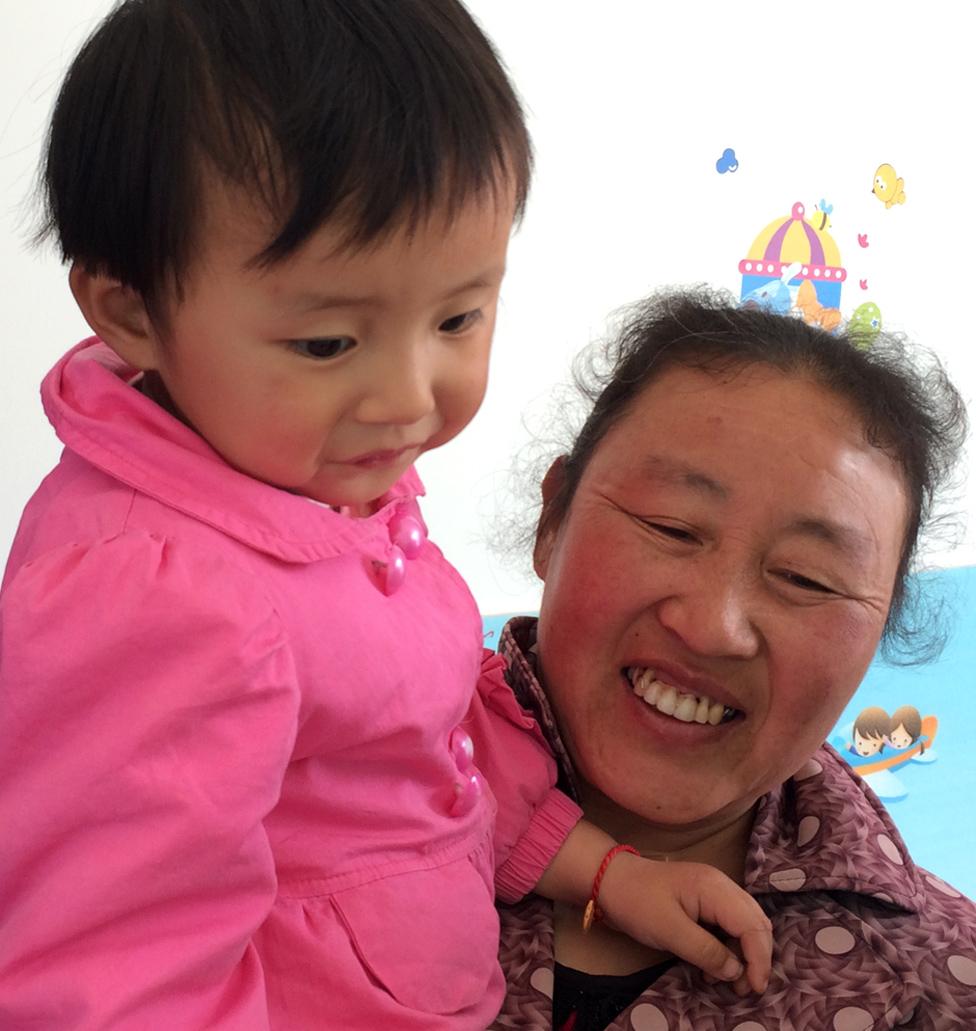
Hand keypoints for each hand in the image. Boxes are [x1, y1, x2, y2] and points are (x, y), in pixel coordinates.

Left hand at [597, 852, 771, 994]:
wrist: (610, 880)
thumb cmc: (637, 902)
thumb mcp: (669, 930)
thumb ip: (706, 951)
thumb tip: (736, 971)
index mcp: (715, 888)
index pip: (753, 925)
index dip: (759, 959)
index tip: (754, 988)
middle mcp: (721, 886)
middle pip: (755, 924)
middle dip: (755, 958)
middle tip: (742, 988)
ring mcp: (713, 892)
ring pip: (744, 926)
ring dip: (742, 955)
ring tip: (726, 981)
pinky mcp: (703, 901)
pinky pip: (728, 926)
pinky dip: (727, 948)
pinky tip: (712, 967)